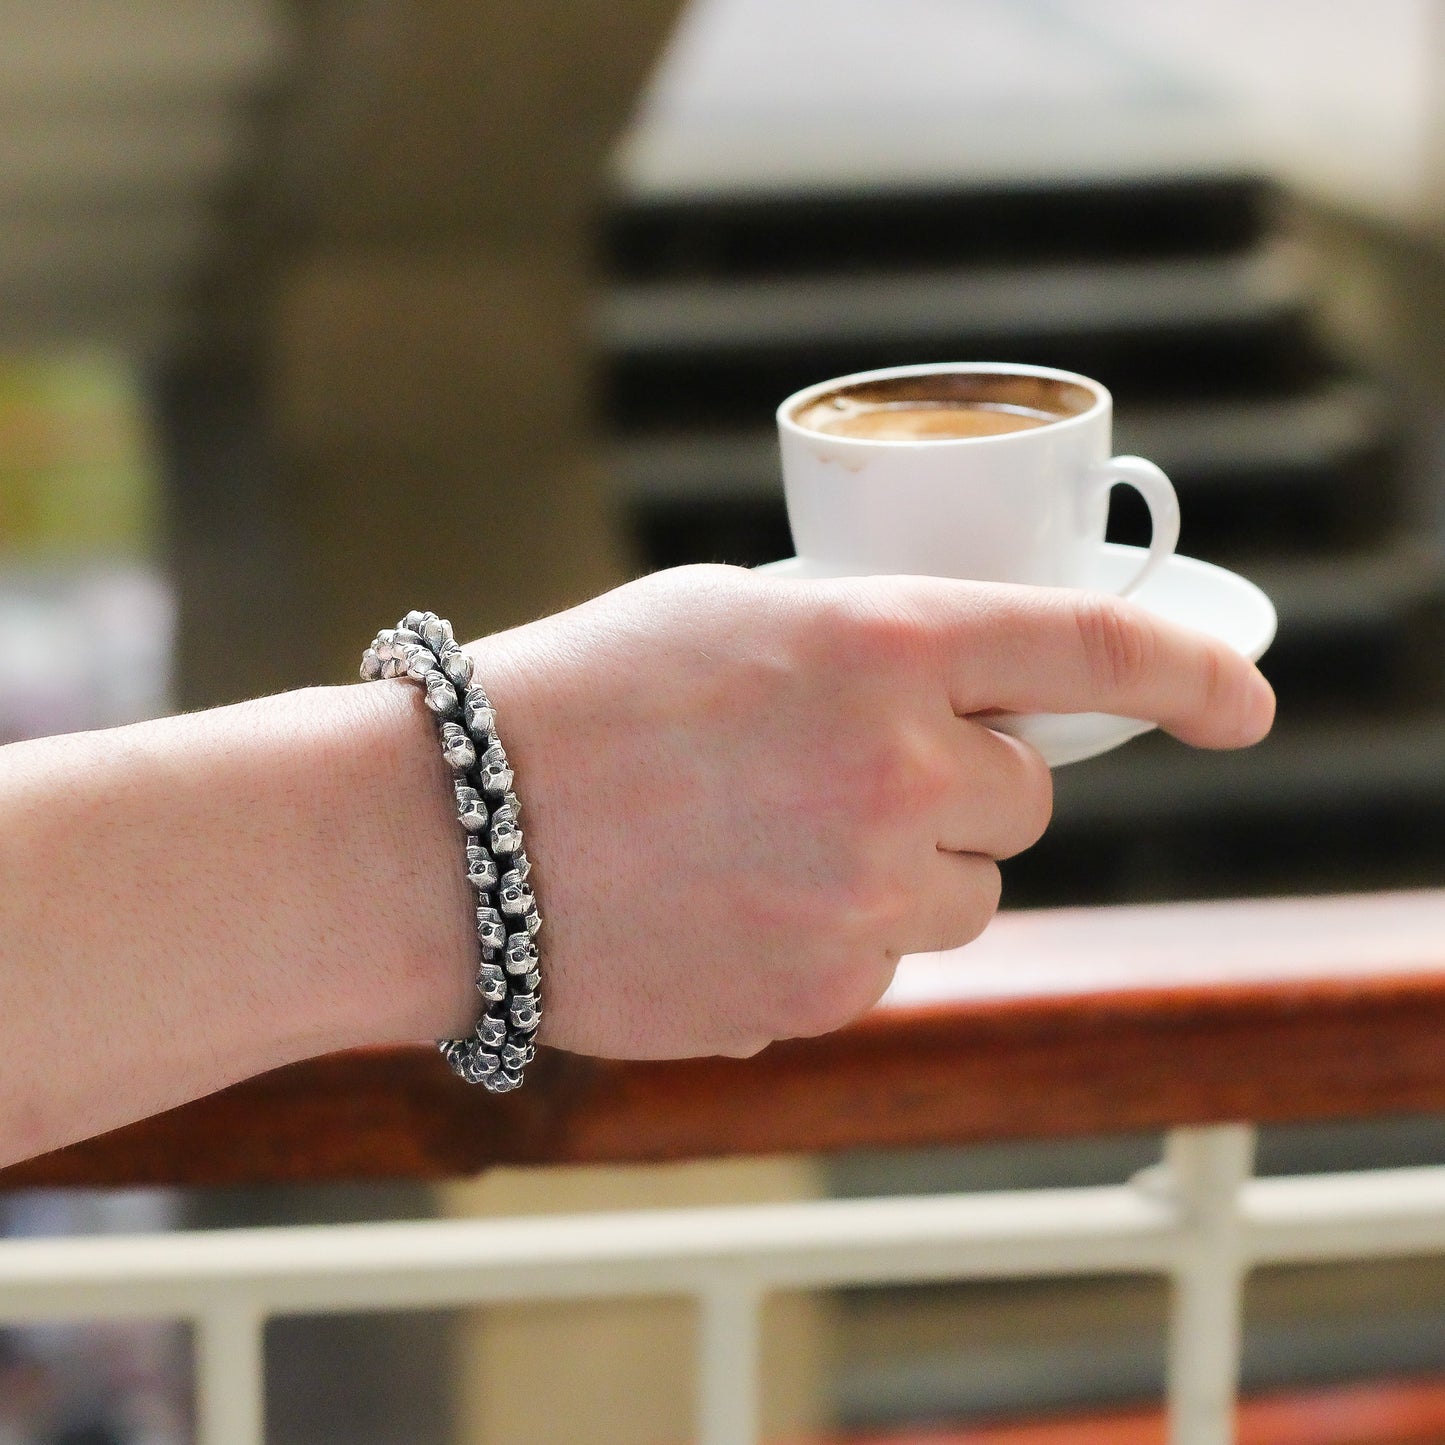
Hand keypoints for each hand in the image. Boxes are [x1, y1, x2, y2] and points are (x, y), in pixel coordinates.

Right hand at [468, 565, 1273, 1059]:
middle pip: (1024, 797)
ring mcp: (861, 900)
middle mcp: (893, 774)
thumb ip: (865, 643)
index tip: (1244, 705)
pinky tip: (733, 905)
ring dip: (905, 866)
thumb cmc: (574, 699)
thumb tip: (963, 690)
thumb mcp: (731, 617)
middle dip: (968, 782)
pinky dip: (837, 937)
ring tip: (772, 842)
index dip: (1189, 672)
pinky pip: (884, 964)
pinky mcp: (819, 997)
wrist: (448, 841)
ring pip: (964, 894)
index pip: (1086, 647)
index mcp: (877, 646)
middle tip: (860, 769)